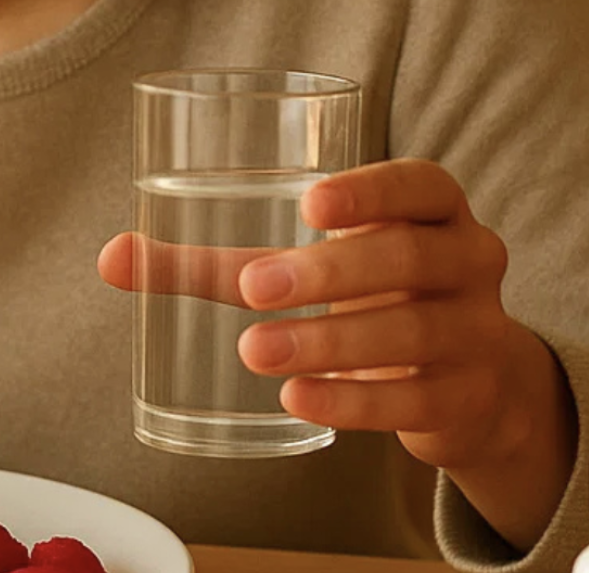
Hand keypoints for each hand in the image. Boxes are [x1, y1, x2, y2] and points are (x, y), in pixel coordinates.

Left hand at [98, 158, 575, 547]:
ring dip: (328, 342)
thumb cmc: (370, 298)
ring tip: (255, 352)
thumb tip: (111, 257)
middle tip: (253, 288)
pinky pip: (413, 401)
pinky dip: (353, 404)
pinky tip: (299, 401)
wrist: (472, 386)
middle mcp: (469, 262)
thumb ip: (218, 263)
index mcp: (434, 211)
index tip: (310, 204)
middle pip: (407, 258)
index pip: (423, 184)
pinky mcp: (467, 399)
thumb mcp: (310, 270)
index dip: (372, 189)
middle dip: (328, 272)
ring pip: (410, 332)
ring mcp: (477, 333)